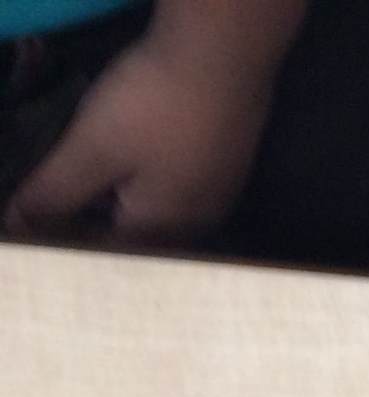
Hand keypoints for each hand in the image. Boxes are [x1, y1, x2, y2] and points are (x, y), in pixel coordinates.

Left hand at [4, 32, 276, 242]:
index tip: (47, 204)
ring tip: (100, 164)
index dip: (69, 230)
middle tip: (68, 182)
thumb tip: (19, 225)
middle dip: (101, 214)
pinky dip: (155, 177)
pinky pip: (182, 187)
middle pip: (137, 232)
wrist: (225, 57)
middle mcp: (196, 224)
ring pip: (162, 208)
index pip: (104, 249)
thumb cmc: (154, 107)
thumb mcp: (92, 147)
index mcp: (160, 229)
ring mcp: (219, 195)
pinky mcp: (230, 167)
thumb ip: (55, 193)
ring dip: (129, 194)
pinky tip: (144, 151)